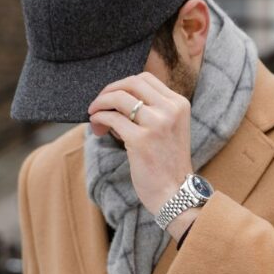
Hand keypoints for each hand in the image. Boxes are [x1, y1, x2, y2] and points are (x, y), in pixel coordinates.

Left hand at [87, 71, 192, 218]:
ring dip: (101, 103)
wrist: (175, 194)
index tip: (112, 96)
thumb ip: (153, 111)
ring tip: (94, 116)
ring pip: (119, 98)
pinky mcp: (140, 140)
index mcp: (179, 104)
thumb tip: (118, 97)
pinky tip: (97, 127)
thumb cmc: (168, 165)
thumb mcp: (169, 129)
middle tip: (98, 103)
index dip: (123, 84)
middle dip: (109, 90)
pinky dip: (99, 119)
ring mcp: (156, 124)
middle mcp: (170, 110)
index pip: (145, 79)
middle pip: (131, 83)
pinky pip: (112, 119)